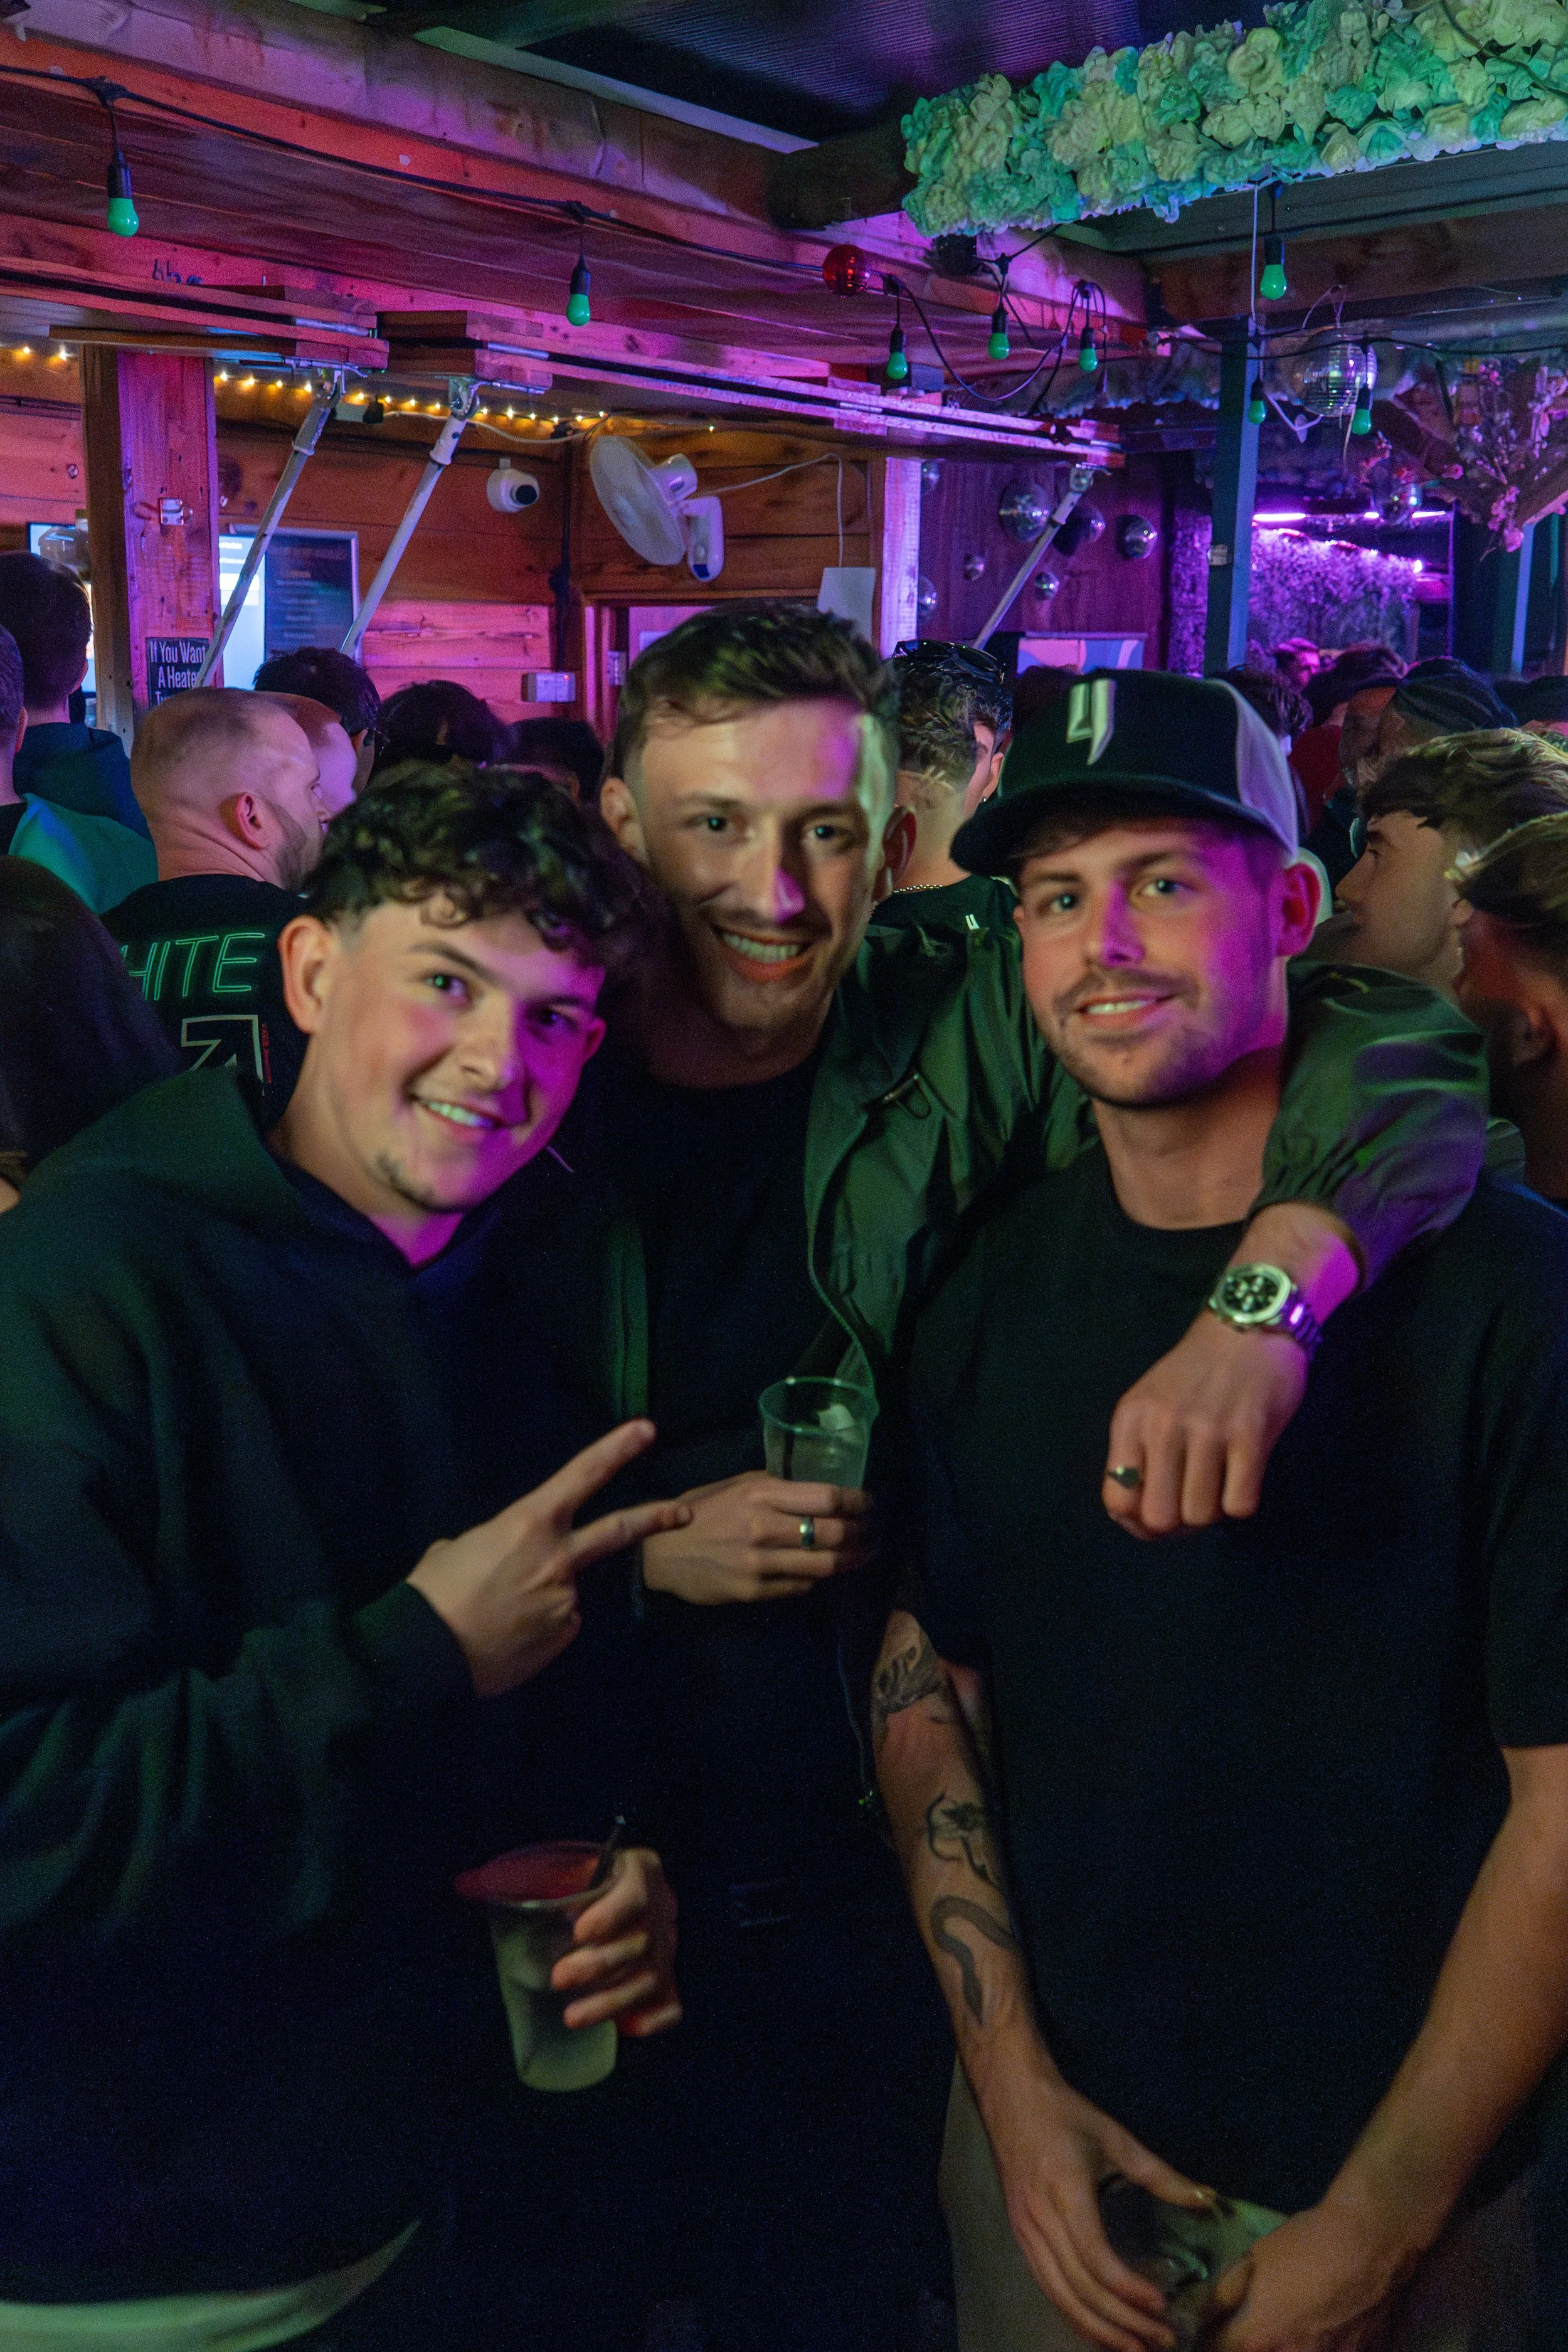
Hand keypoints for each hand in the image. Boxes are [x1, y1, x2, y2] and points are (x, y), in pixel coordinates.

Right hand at [408, 1421, 690, 1695]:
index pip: (582, 1475)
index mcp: (529, 1523)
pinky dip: (536, 1626)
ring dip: (539, 1598)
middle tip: (684, 1512)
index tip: (646, 1429)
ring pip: (563, 1590)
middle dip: (655, 1518)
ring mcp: (566, 1598)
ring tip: (496, 1615)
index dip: (617, 1450)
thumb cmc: (435, 1592)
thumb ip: (492, 1544)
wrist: (429, 1652)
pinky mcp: (563, 1634)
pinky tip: (507, 1637)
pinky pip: (555, 1623)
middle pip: (617, 1530)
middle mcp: (558, 1557)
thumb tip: (497, 1557)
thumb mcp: (456, 1549)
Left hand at [552, 1847, 680, 2036]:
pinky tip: (627, 2028)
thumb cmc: (582, 1877)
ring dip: (611, 2001)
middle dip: (598, 1965)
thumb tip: (515, 1901)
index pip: (635, 1894)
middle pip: (640, 1942)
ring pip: (651, 1979)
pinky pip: (672, 2005)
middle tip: (559, 1978)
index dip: (611, 1915)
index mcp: (641, 1871)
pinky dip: (653, 2019)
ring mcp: (668, 1946)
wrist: (613, 1885)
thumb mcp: (574, 1865)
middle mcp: (661, 1909)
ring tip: (572, 2016)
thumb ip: (556, 1879)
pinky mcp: (668, 1977)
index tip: (579, 1932)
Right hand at [640, 1472, 874, 1603]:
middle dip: (866, 1532)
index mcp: (760, 1494)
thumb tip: (815, 1488)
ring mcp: (761, 1564)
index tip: (874, 1502)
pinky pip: (803, 1586)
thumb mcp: (734, 1486)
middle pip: (835, 1533)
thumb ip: (774, 1486)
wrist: (659, 1555)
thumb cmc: (698, 1512)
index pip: (828, 1498)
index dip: (860, 1502)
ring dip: (855, 1559)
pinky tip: (832, 1571)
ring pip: (826, 1565)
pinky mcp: (756, 1591)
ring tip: (868, 1552)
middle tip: (879, 1530)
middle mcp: (764, 1528)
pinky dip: (821, 1578)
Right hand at [978, 2066, 1217, 2351]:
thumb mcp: (1116, 2138)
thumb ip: (1161, 2175)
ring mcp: (1026, 2233)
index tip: (1161, 2304)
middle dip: (1121, 2322)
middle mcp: (1041, 2221)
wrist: (1013, 2099)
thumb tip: (1208, 2199)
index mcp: (1066, 2192)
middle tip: (1160, 2340)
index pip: (1095, 2258)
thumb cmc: (1066, 2116)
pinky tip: (1099, 2330)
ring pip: (1059, 2296)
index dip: (1128, 2289)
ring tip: (1134, 2348)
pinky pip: (1047, 2288)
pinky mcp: (1020, 2238)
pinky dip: (1074, 2315)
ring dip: (1098, 2329)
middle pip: (1080, 2288)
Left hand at [1102, 1317, 1306, 1538]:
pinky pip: (1240, 1506)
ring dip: (1213, 1510)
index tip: (1159, 1514)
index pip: (1116, 1501)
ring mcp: (1207, 1430)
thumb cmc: (1197, 1371)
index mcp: (1131, 1419)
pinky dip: (1243, 1500)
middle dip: (1178, 1524)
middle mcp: (1162, 1425)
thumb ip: (1140, 1452)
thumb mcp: (1150, 1403)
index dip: (1137, 1524)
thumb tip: (1142, 1520)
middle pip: (1158, 1518)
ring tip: (1220, 1481)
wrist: (1249, 1326)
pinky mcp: (1249, 1434)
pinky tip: (1243, 1474)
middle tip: (1193, 1502)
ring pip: (1200, 1515)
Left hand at [1205, 2196, 1421, 2350]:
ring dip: (1283, 2347)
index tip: (1213, 2331)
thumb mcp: (1254, 2257)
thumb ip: (1228, 2292)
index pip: (1217, 2350)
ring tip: (1287, 2327)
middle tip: (1251, 2330)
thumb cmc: (1305, 2244)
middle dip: (1250, 2345)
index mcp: (1257, 2335)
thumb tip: (1209, 2311)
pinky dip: (1319, 2348)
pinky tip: (1320, 2330)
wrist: (1368, 2241)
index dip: (1211, 2339)